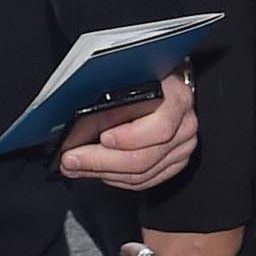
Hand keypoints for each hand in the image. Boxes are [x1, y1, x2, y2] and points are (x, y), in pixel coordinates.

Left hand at [57, 72, 197, 192]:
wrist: (170, 86)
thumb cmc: (150, 77)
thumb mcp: (137, 74)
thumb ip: (118, 90)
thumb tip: (85, 112)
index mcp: (177, 100)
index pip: (159, 127)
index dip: (128, 137)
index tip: (101, 137)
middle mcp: (184, 127)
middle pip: (143, 158)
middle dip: (100, 161)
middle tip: (72, 160)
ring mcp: (181, 149)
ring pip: (140, 174)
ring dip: (103, 173)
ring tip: (76, 167)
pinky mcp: (174, 164)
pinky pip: (143, 181)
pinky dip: (116, 179)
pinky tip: (97, 172)